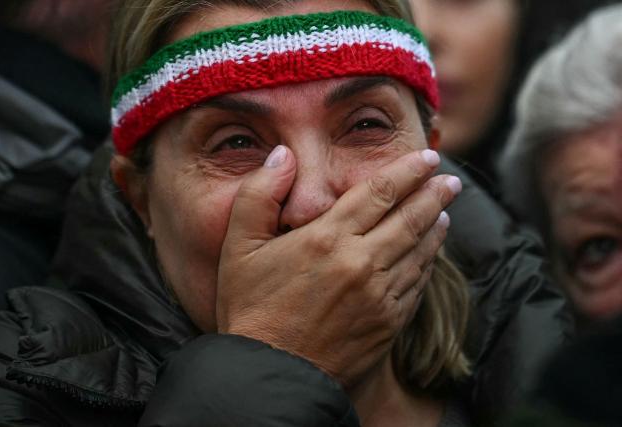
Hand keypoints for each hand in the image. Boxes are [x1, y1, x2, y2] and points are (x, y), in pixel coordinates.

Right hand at [216, 146, 460, 386]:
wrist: (271, 374)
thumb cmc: (251, 308)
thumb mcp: (238, 246)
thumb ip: (259, 195)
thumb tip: (284, 156)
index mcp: (326, 238)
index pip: (380, 192)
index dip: (407, 171)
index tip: (427, 158)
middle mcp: (360, 262)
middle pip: (410, 218)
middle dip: (435, 194)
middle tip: (451, 180)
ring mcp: (379, 295)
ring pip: (419, 251)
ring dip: (437, 226)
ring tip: (446, 210)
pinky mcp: (388, 323)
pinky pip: (417, 285)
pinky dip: (428, 263)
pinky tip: (431, 253)